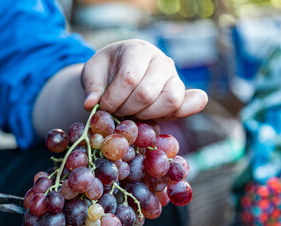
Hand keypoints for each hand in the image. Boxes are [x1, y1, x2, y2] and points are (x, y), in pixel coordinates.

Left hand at [82, 39, 207, 119]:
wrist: (120, 71)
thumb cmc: (106, 70)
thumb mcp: (92, 73)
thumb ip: (91, 87)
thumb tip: (90, 105)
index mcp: (137, 50)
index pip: (129, 78)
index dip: (113, 99)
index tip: (102, 107)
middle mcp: (161, 60)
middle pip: (147, 93)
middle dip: (126, 109)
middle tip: (116, 112)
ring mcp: (174, 76)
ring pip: (170, 101)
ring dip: (146, 115)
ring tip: (131, 114)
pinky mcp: (181, 92)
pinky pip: (190, 103)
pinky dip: (180, 114)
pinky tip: (161, 119)